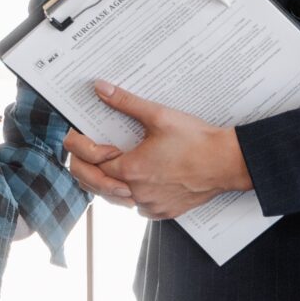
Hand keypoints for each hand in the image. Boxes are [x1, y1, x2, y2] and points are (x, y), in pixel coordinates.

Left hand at [62, 81, 253, 220]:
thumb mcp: (158, 116)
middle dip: (81, 167)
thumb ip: (125, 102)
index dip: (76, 146)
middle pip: (94, 184)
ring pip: (113, 199)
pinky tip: (130, 183)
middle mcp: (136, 192)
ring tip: (100, 166)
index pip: (89, 160)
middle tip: (78, 152)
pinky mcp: (164, 211)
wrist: (227, 162)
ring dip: (103, 183)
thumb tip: (101, 89)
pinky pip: (136, 208)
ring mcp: (150, 205)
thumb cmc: (197, 141)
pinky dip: (127, 197)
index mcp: (130, 169)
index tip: (71, 135)